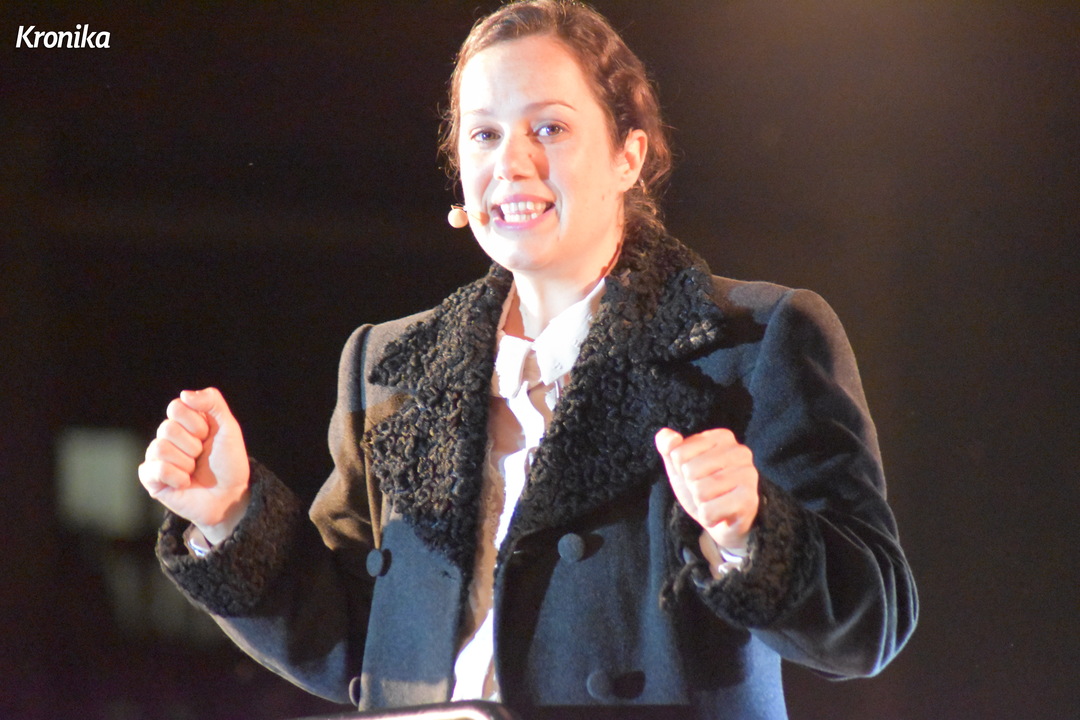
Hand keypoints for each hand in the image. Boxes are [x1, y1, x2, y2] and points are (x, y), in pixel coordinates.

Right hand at [139, 387, 250, 544]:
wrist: (230, 496)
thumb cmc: (229, 462)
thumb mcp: (228, 427)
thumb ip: (212, 402)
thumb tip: (184, 394)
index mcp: (185, 422)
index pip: (175, 408)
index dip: (196, 424)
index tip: (208, 435)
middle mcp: (168, 437)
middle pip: (167, 429)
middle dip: (192, 445)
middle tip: (202, 456)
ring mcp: (157, 458)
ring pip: (160, 448)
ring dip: (186, 462)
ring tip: (194, 470)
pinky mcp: (151, 479)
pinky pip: (156, 470)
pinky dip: (177, 477)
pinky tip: (185, 483)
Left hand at [655, 427, 758, 551]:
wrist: (723, 523)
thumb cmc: (702, 488)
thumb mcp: (678, 466)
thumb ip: (667, 446)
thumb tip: (670, 436)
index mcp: (722, 437)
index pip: (678, 454)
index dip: (681, 471)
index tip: (698, 476)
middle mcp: (740, 451)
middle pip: (690, 472)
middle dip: (692, 488)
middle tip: (707, 492)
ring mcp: (748, 474)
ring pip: (700, 491)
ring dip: (701, 503)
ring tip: (715, 502)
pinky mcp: (749, 500)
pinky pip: (709, 511)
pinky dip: (708, 517)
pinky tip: (721, 515)